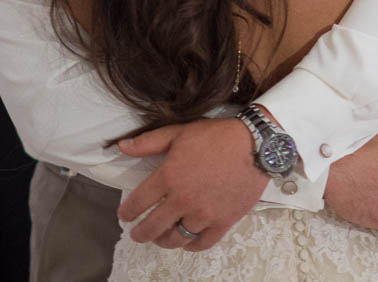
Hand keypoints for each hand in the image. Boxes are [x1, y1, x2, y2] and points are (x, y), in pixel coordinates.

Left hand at [116, 119, 268, 250]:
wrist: (255, 144)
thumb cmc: (216, 136)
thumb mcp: (179, 132)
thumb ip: (149, 142)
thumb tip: (121, 146)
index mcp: (168, 177)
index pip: (137, 203)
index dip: (127, 212)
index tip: (125, 215)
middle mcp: (182, 200)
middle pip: (152, 227)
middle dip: (140, 233)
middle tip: (138, 234)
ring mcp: (203, 214)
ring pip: (175, 239)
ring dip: (164, 240)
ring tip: (161, 238)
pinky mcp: (222, 221)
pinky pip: (202, 243)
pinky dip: (191, 245)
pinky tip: (188, 241)